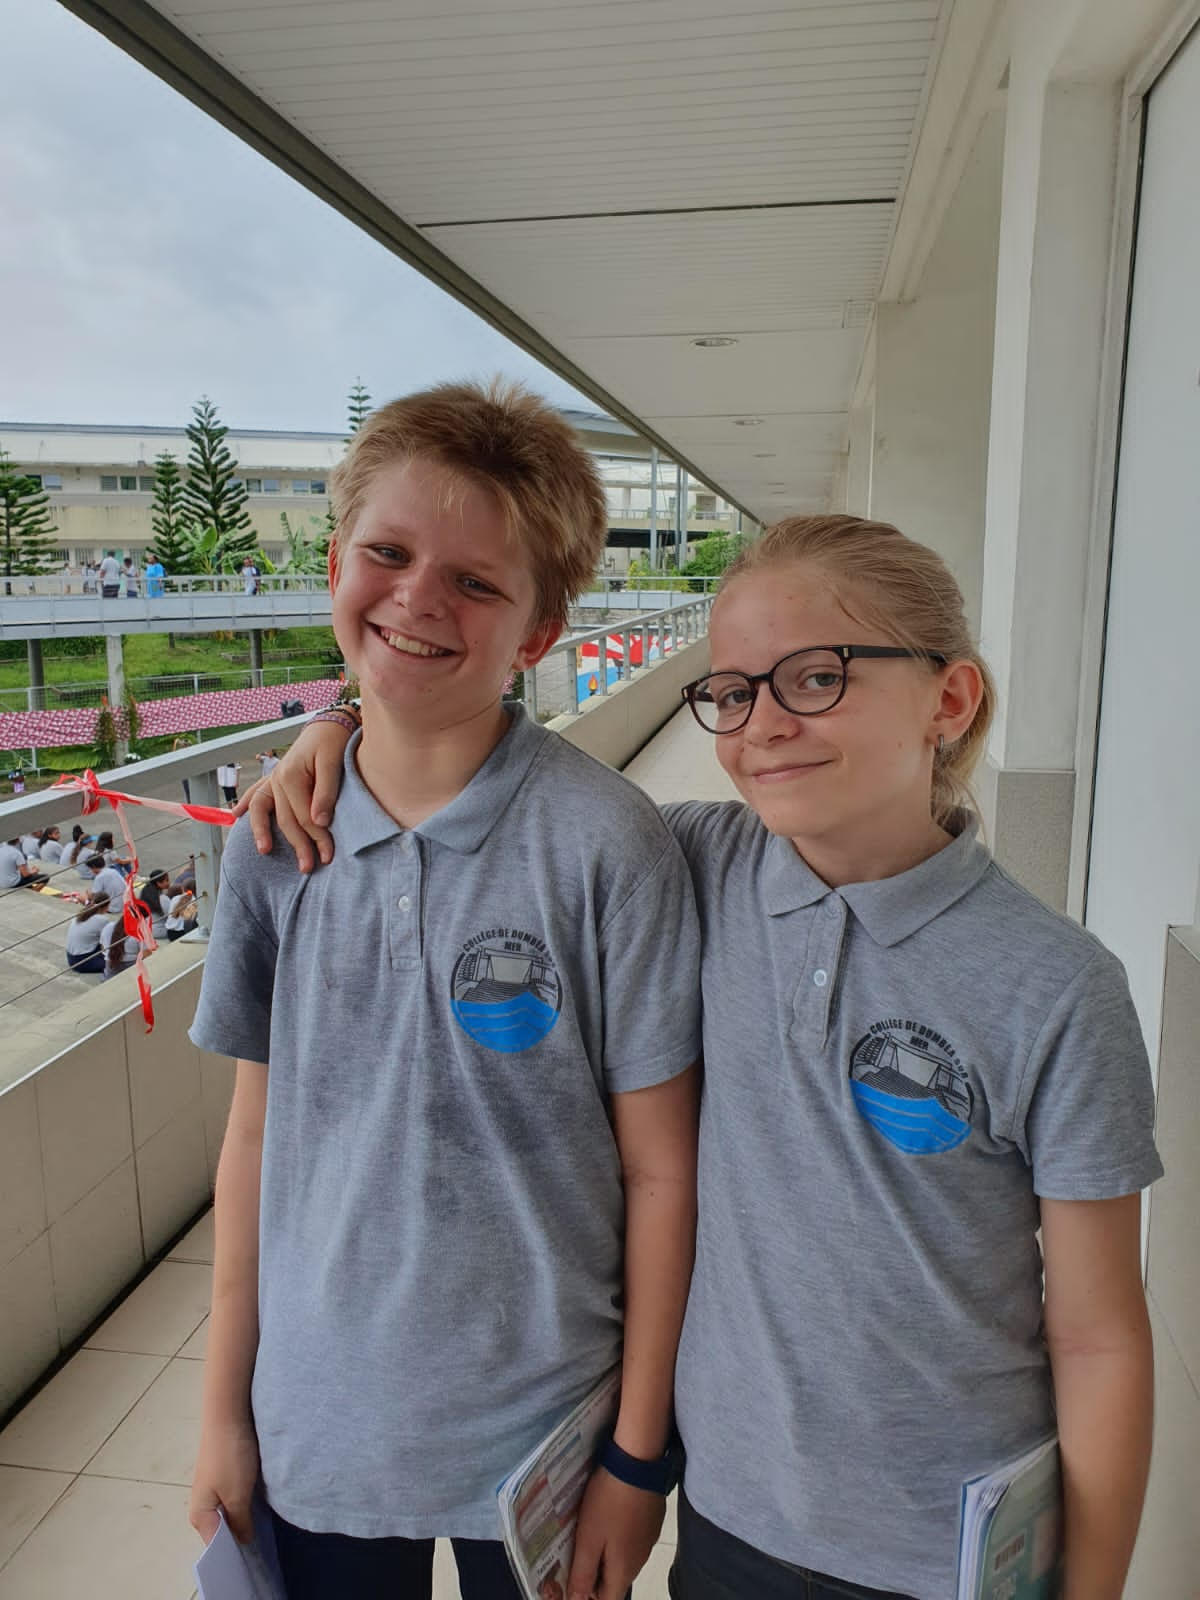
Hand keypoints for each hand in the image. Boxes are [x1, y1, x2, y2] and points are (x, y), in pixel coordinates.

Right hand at [189, 1417, 260, 1545]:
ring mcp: (212, 1490)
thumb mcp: (237, 1495)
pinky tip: (260, 1500)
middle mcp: (202, 1506)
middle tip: (264, 1539)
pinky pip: (234, 1497)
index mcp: (200, 1515)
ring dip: (244, 1517)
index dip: (235, 1552)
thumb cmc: (230, 1456)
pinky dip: (245, 1501)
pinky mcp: (222, 1476)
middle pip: (223, 1530)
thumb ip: (240, 1522)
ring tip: (264, 1521)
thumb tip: (243, 1542)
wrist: (228, 1414)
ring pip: (230, 1513)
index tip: (255, 1555)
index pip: (217, 1546)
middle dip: (241, 1534)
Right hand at [235, 722, 350, 871]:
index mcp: (291, 775)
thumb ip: (326, 792)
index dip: (317, 837)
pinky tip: (234, 816)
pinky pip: (256, 794)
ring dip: (263, 832)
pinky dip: (245, 804)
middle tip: (309, 867)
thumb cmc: (334, 741)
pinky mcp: (275, 778)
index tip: (328, 855)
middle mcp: (277, 778)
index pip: (303, 816)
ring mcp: (273, 778)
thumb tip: (320, 821)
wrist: (329, 723)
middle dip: (298, 845)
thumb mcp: (333, 762)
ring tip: (264, 850)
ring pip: (264, 810)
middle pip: (286, 819)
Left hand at [567, 1467, 664, 1599]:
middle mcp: (640, 1559)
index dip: (588, 1595)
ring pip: (623, 1557)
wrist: (637, 1462)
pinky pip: (632, 1537)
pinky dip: (618, 1533)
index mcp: (624, 1569)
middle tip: (575, 1549)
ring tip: (588, 1529)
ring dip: (605, 1551)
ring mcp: (648, 1538)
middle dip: (594, 1571)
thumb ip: (583, 1573)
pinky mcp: (651, 1520)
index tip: (573, 1575)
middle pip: (615, 1579)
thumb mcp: (588, 1539)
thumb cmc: (609, 1502)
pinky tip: (607, 1513)